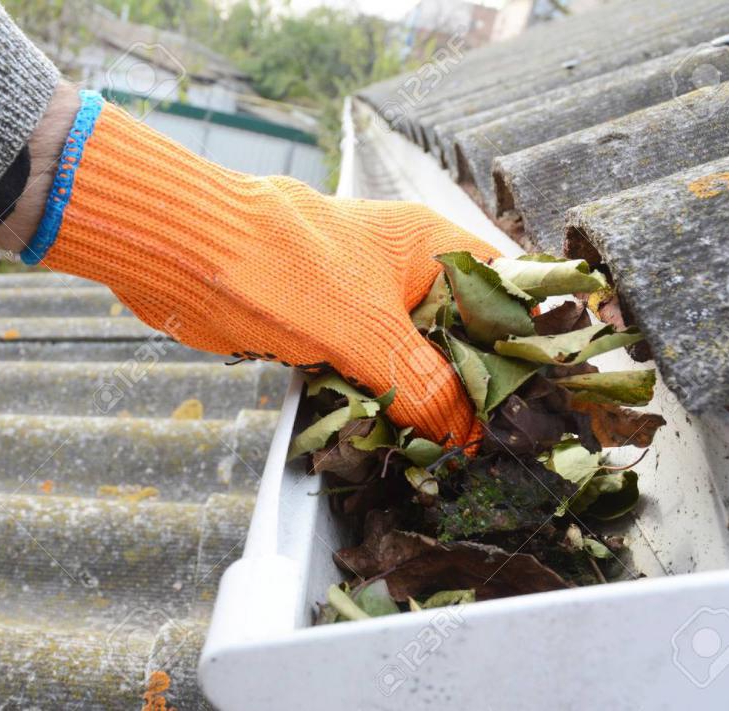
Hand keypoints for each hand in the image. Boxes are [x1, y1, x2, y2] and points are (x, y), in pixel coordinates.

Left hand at [6, 91, 499, 445]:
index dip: (528, 344)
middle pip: (462, 335)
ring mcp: (367, 304)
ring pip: (416, 360)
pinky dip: (383, 405)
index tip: (541, 401)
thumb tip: (464, 437)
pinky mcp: (330, 332)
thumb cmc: (279, 266)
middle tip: (497, 445)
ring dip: (428, 404)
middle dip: (476, 388)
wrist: (187, 255)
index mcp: (432, 247)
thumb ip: (421, 383)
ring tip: (454, 455)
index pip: (507, 292)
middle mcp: (406, 273)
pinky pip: (372, 374)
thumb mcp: (366, 330)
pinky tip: (399, 442)